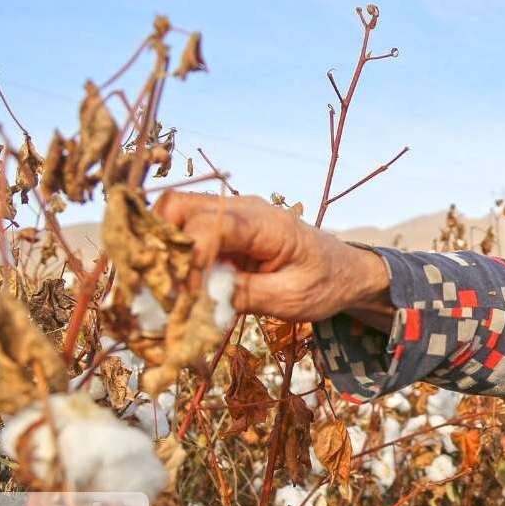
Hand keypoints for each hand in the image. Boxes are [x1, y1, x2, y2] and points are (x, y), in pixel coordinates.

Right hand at [152, 192, 393, 327]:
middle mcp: (244, 209)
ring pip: (177, 213)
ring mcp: (233, 214)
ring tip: (165, 284)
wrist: (345, 271)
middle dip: (160, 243)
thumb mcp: (290, 299)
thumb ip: (244, 295)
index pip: (210, 225)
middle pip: (180, 206)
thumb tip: (199, 298)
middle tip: (159, 284)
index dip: (188, 257)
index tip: (184, 293)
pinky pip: (189, 228)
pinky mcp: (227, 228)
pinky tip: (178, 281)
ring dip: (164, 245)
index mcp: (266, 224)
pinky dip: (175, 250)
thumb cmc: (324, 284)